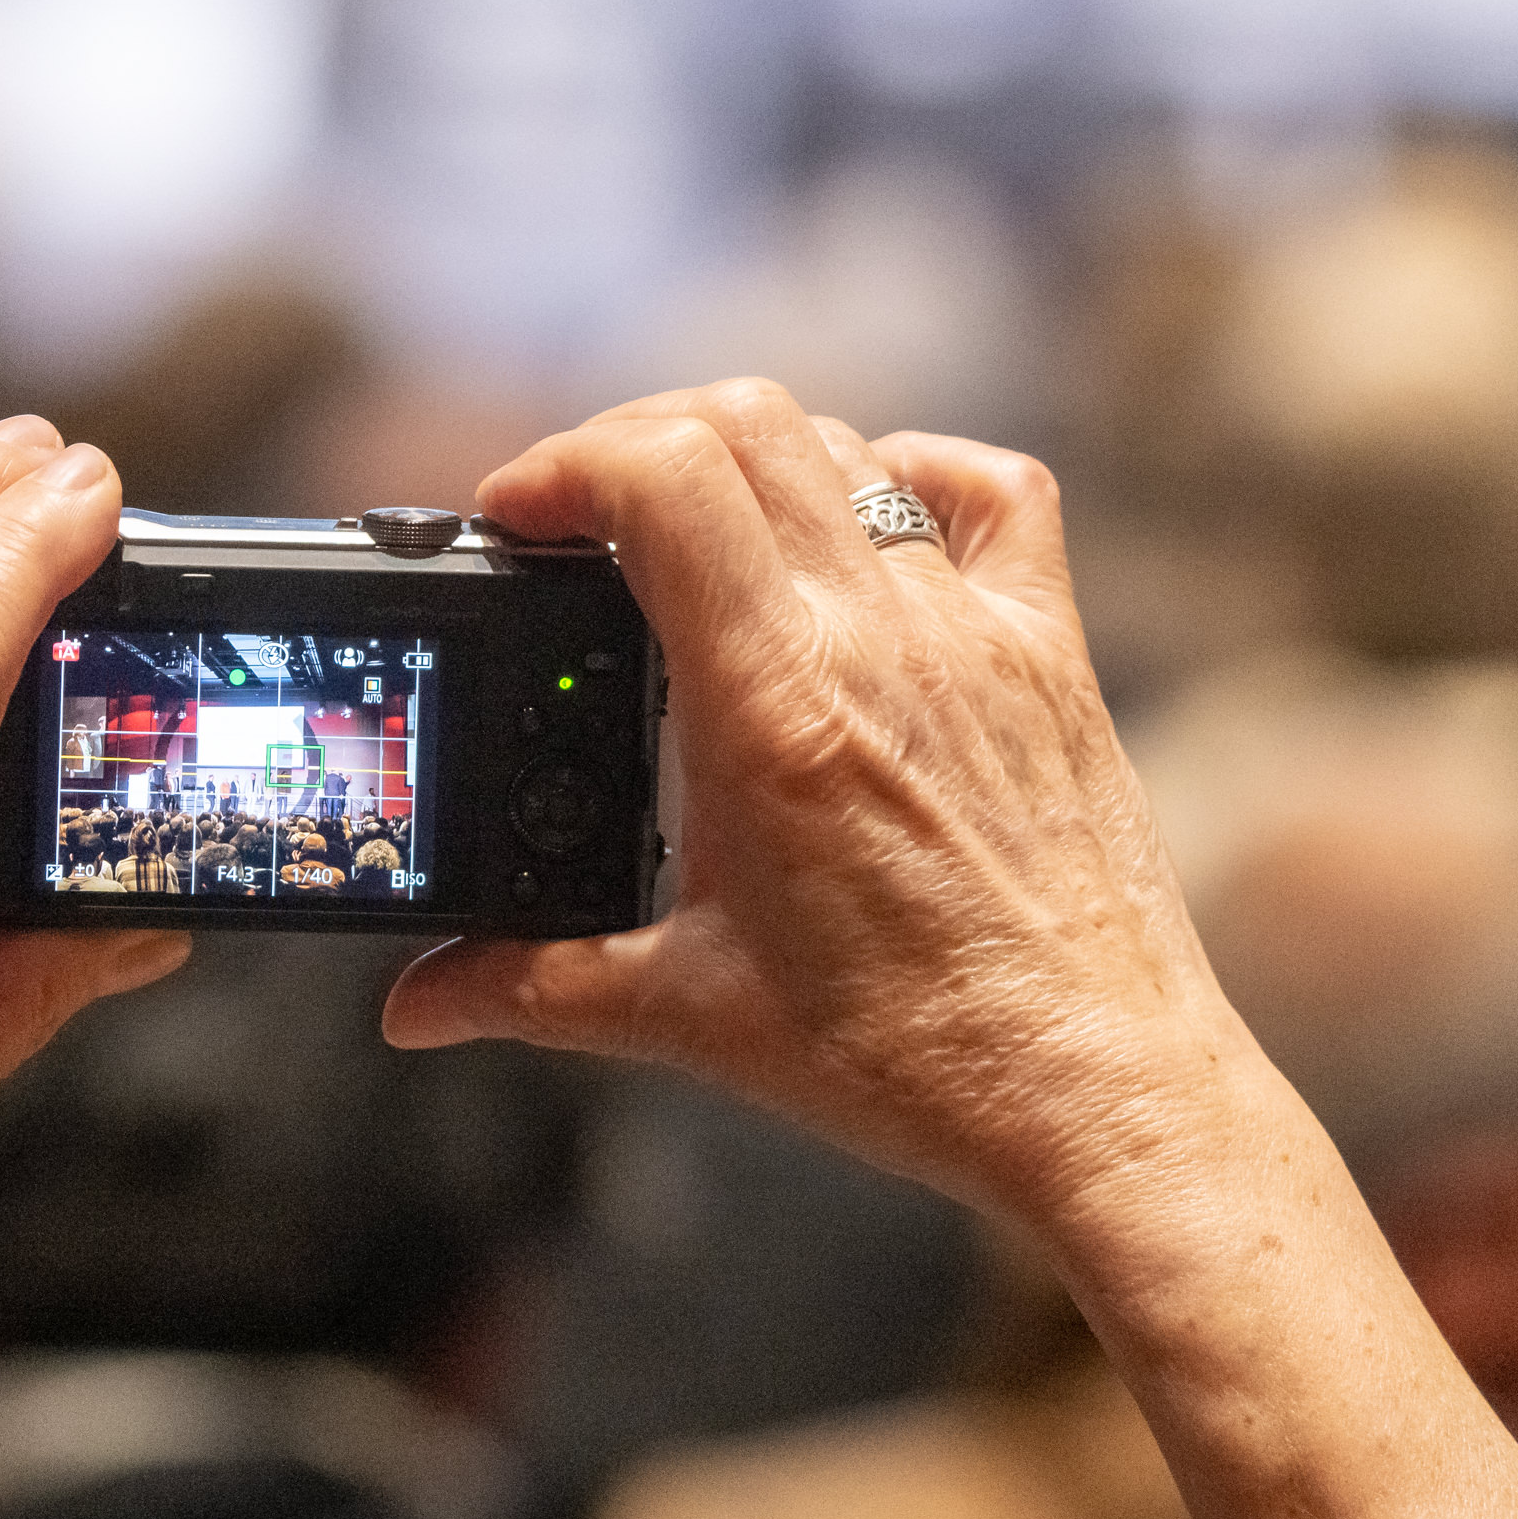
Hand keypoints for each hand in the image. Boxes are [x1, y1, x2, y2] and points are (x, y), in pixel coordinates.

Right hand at [387, 379, 1266, 1267]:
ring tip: (694, 544)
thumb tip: (420, 1003)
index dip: (562, 464)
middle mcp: (881, 638)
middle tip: (577, 522)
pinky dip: (914, 474)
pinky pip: (991, 494)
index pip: (660, 476)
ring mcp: (976, 632)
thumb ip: (532, 986)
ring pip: (848, 449)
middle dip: (629, 443)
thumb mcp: (688, 1014)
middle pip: (741, 422)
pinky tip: (866, 528)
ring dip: (749, 464)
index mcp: (777, 706)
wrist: (1097, 1096)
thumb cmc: (912, 1060)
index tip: (513, 520)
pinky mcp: (1050, 653)